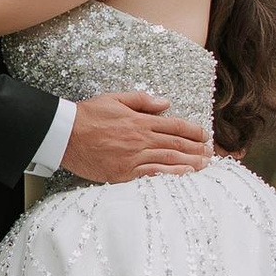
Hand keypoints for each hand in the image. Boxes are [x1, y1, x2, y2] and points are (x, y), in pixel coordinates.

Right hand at [62, 90, 213, 183]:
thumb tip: (165, 103)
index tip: (205, 135)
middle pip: (176, 144)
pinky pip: (152, 175)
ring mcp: (133, 158)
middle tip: (211, 153)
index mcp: (139, 120)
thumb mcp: (114, 99)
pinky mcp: (123, 174)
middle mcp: (140, 139)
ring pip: (168, 160)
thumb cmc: (87, 116)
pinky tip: (183, 176)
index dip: (192, 131)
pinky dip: (170, 175)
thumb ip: (141, 100)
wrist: (64, 135)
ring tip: (204, 165)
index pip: (173, 125)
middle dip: (196, 148)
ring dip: (190, 163)